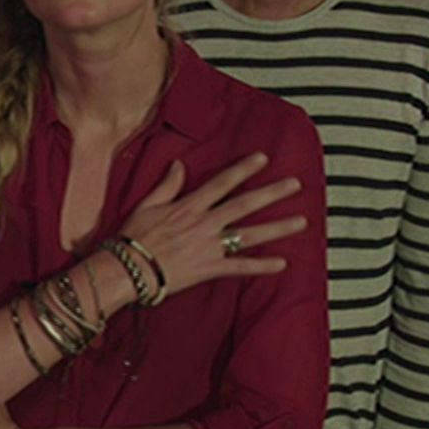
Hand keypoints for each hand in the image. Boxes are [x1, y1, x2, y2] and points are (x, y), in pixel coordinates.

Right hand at [115, 153, 306, 302]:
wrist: (127, 269)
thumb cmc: (132, 238)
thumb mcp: (146, 205)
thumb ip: (166, 185)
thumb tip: (178, 165)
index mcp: (188, 206)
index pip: (221, 183)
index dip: (243, 169)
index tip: (263, 158)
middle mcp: (204, 224)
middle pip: (244, 205)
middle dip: (271, 193)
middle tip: (295, 184)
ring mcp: (209, 246)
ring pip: (249, 234)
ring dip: (277, 228)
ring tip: (301, 221)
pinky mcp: (209, 268)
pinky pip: (240, 267)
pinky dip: (261, 266)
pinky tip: (282, 264)